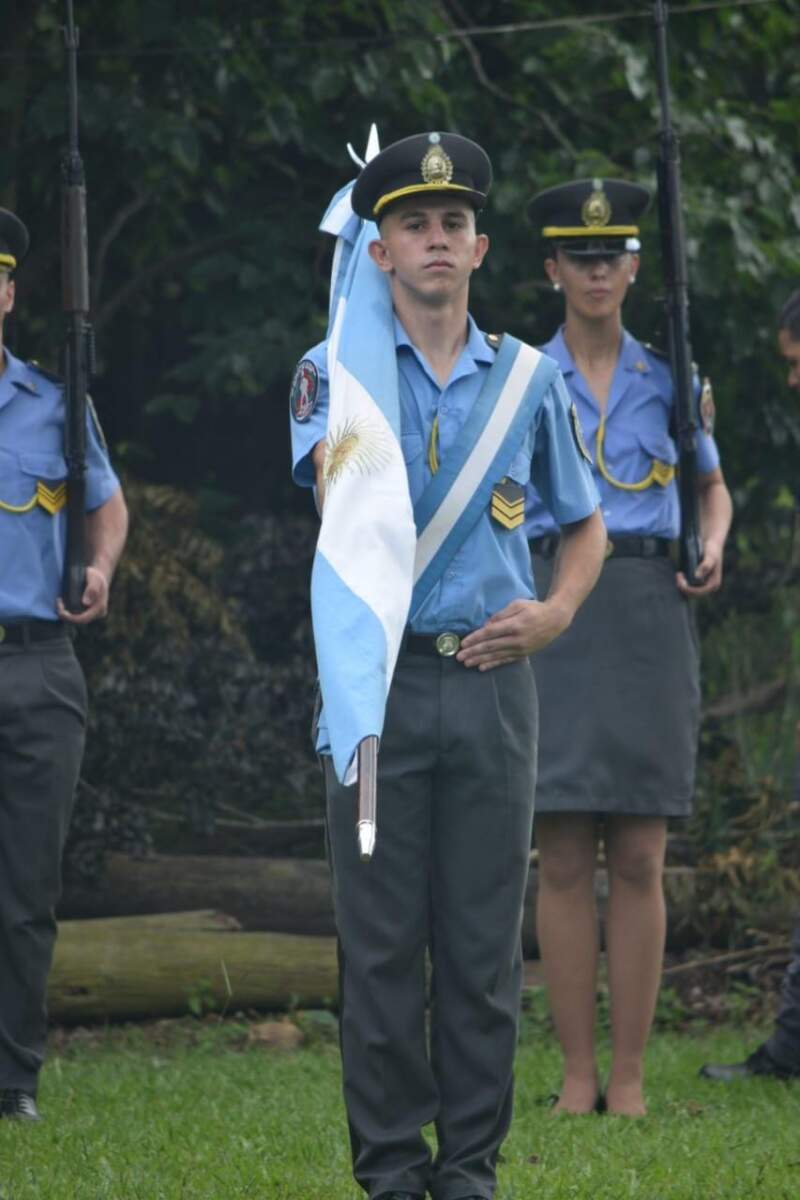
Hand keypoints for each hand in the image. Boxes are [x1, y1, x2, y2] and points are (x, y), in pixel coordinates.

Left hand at [57, 565, 109, 623]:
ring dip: (66, 615)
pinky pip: (76, 616)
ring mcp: (93, 614)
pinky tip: (62, 604)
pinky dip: (68, 613)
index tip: (60, 607)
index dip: (70, 617)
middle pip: (78, 622)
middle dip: (66, 616)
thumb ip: (92, 589)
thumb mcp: (94, 579)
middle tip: (57, 603)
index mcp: (100, 608)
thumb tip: (85, 603)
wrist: (99, 577)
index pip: (83, 619)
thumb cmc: (95, 577)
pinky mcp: (88, 612)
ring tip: (59, 602)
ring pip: (76, 620)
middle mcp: (97, 614)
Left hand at [457, 597, 571, 670]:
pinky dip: (493, 664)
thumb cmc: (535, 608)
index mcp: (514, 625)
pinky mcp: (523, 654)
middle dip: (473, 652)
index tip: (463, 643)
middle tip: (459, 657)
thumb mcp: (518, 604)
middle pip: (490, 646)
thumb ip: (501, 615)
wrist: (555, 620)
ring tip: (466, 664)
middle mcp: (516, 639)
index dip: (475, 638)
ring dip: (480, 660)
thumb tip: (486, 626)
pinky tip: (482, 667)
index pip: (490, 633)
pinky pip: (505, 660)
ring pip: (496, 656)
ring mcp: (520, 648)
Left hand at [676, 542, 722, 597]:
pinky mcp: (699, 581)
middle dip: (683, 587)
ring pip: (690, 591)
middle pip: (693, 594)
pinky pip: (689, 586)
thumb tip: (696, 577)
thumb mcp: (710, 556)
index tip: (680, 577)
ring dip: (682, 585)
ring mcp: (704, 584)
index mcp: (714, 584)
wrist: (712, 543)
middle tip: (678, 574)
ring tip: (679, 574)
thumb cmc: (712, 549)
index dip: (687, 588)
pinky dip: (683, 583)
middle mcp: (709, 587)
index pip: (698, 592)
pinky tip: (680, 574)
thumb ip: (705, 566)